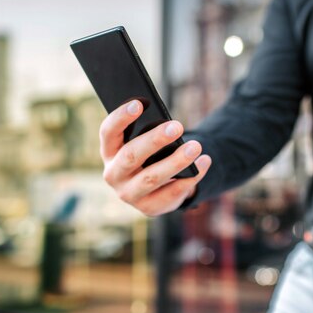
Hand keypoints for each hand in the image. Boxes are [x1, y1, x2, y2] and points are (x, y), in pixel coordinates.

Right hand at [100, 100, 211, 215]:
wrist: (153, 190)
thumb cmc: (149, 155)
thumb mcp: (143, 142)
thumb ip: (147, 131)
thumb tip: (168, 122)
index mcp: (109, 152)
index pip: (108, 132)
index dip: (121, 117)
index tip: (139, 103)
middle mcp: (114, 174)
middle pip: (131, 156)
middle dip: (155, 140)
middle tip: (178, 126)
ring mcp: (129, 194)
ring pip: (152, 177)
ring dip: (176, 161)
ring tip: (196, 146)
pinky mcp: (148, 208)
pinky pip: (171, 193)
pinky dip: (190, 177)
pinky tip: (204, 162)